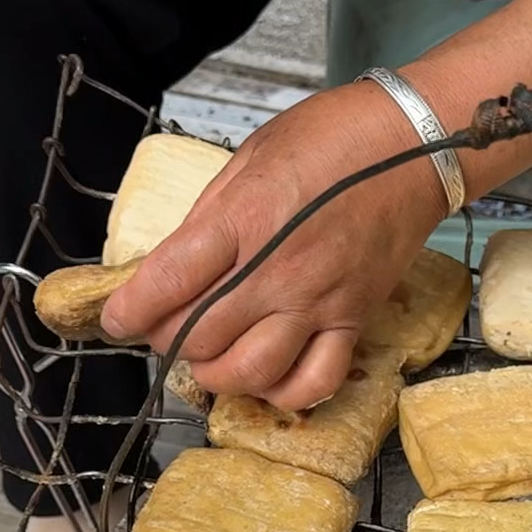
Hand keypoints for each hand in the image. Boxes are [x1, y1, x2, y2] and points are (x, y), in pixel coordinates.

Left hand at [101, 86, 447, 408]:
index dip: (129, 310)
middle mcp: (278, 269)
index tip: (117, 318)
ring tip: (211, 356)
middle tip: (166, 328)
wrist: (415, 148)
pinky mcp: (353, 321)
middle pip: (200, 335)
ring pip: (250, 371)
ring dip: (216, 374)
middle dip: (167, 340)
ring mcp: (318, 301)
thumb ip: (210, 216)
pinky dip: (281, 391)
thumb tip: (174, 263)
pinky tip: (266, 376)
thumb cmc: (334, 140)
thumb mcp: (251, 157)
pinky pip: (313, 382)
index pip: (167, 282)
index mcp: (244, 218)